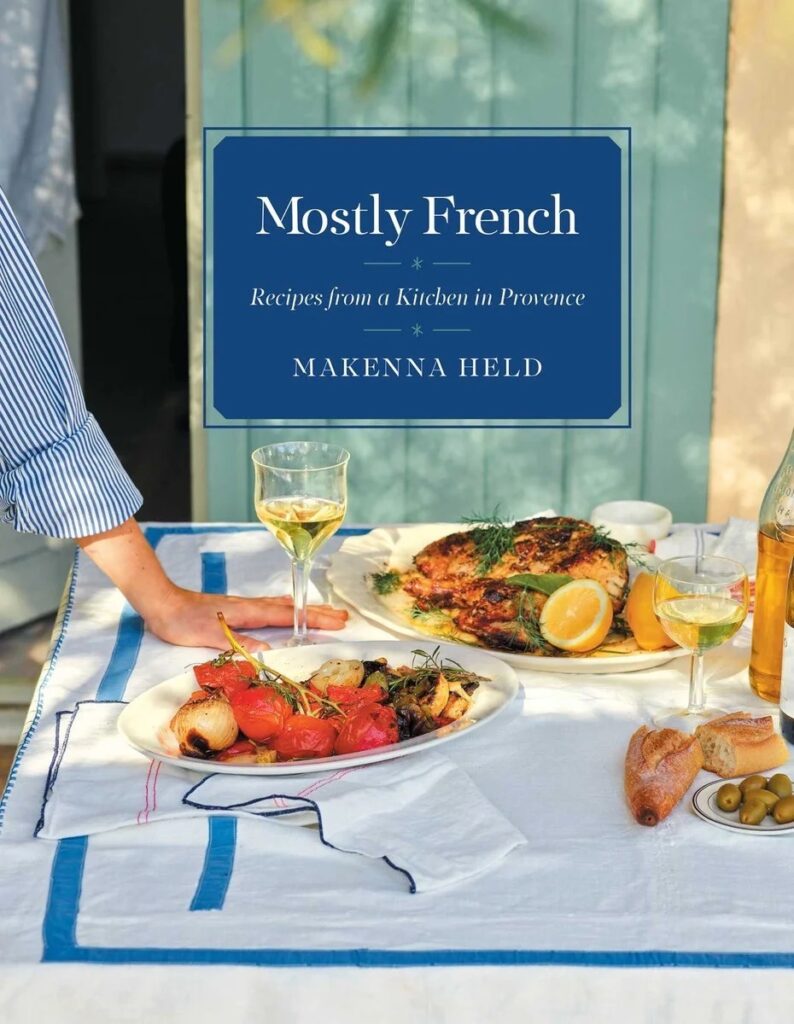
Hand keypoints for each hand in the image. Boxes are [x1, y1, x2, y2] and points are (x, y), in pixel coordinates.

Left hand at [146, 587, 347, 650]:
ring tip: (326, 612)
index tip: (338, 622)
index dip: (313, 619)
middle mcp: (250, 606)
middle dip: (318, 612)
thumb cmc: (182, 620)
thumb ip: (237, 642)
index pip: (288, 615)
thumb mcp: (208, 635)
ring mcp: (245, 606)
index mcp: (248, 611)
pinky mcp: (237, 610)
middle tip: (344, 617)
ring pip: (283, 606)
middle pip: (292, 608)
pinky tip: (287, 609)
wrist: (162, 602)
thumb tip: (266, 652)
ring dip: (305, 609)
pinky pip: (271, 607)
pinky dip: (288, 608)